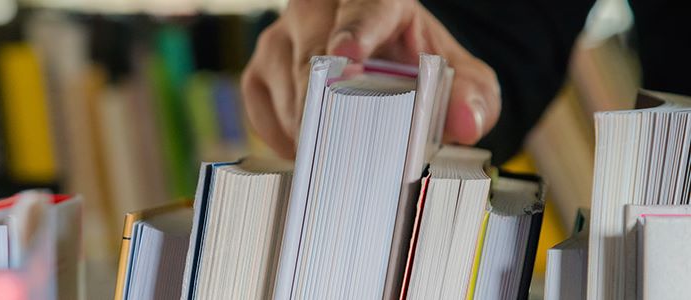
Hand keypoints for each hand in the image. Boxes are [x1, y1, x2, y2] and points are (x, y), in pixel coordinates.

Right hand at [242, 0, 500, 158]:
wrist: (388, 66)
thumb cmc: (420, 68)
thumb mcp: (461, 78)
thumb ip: (473, 97)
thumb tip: (466, 123)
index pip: (363, 8)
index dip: (355, 31)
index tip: (348, 56)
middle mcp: (317, 10)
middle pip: (313, 61)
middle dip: (332, 112)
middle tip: (353, 155)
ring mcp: (281, 39)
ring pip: (286, 92)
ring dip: (314, 132)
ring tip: (343, 157)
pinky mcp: (260, 72)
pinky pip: (263, 112)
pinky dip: (287, 140)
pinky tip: (315, 149)